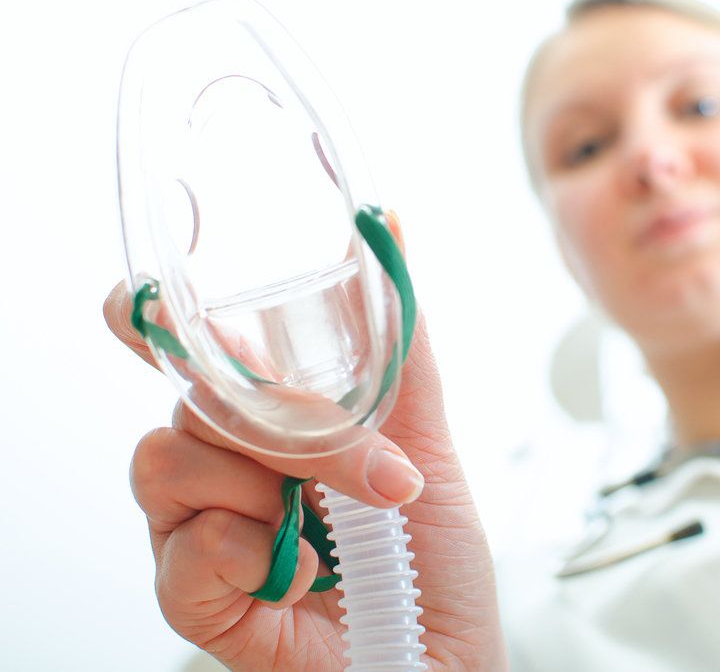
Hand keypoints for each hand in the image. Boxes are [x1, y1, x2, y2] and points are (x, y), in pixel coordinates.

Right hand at [105, 231, 506, 669]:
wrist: (443, 655)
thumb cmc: (432, 555)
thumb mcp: (424, 432)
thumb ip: (399, 341)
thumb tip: (392, 225)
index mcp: (267, 424)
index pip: (181, 358)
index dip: (148, 323)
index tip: (141, 304)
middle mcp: (223, 469)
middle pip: (187, 398)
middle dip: (282, 423)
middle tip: (363, 465)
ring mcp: (201, 531)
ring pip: (169, 463)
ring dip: (270, 490)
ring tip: (333, 531)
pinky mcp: (195, 600)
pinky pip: (183, 551)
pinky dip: (256, 558)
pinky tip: (303, 580)